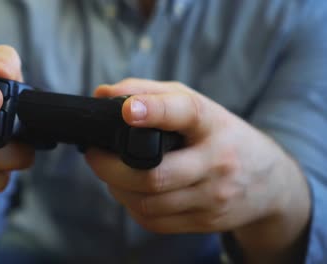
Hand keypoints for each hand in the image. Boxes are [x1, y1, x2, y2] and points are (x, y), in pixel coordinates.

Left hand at [85, 78, 310, 262]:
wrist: (268, 181)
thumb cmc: (221, 135)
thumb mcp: (195, 105)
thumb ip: (149, 93)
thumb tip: (102, 93)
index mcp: (214, 124)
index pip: (186, 114)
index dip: (154, 111)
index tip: (126, 110)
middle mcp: (217, 162)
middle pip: (154, 175)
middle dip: (110, 167)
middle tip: (92, 153)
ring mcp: (213, 198)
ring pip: (149, 203)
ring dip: (117, 188)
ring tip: (109, 172)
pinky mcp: (206, 222)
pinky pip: (155, 221)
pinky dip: (132, 207)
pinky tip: (129, 192)